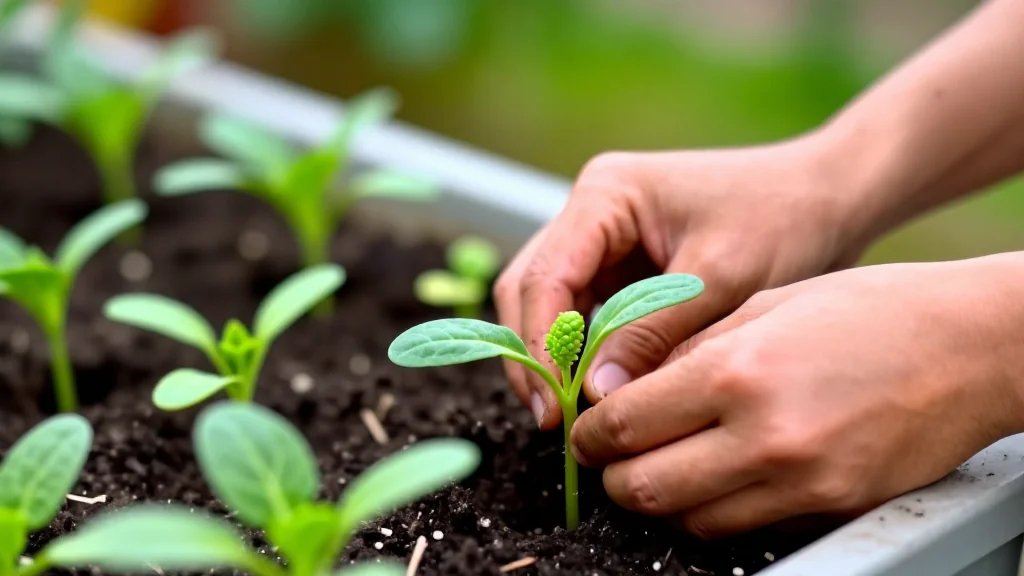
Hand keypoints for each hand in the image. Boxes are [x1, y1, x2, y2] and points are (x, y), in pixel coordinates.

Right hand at [495, 135, 869, 427]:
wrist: (828, 200)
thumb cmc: (783, 220)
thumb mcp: (719, 279)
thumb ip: (652, 334)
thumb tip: (594, 397)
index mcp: (607, 194)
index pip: (545, 274)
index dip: (541, 344)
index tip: (555, 405)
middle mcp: (593, 211)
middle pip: (530, 288)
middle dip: (537, 355)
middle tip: (555, 420)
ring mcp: (603, 238)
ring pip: (550, 305)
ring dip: (555, 358)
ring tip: (570, 415)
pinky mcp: (621, 266)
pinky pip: (584, 313)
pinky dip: (585, 354)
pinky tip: (598, 392)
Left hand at [569, 255, 1023, 537]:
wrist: (969, 346)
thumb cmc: (869, 311)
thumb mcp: (762, 305)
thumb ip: (685, 351)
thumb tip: (624, 389)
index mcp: (735, 370)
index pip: (622, 425)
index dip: (590, 433)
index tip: (587, 430)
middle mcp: (762, 434)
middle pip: (642, 488)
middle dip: (611, 475)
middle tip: (610, 456)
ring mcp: (799, 480)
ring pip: (686, 520)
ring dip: (660, 498)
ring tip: (662, 464)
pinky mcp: (829, 506)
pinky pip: (740, 527)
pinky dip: (711, 511)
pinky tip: (715, 476)